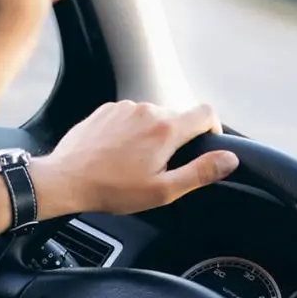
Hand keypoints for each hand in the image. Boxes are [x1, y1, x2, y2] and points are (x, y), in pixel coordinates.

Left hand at [31, 101, 239, 217]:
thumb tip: (229, 159)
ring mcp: (125, 107)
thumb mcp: (163, 190)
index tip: (205, 147)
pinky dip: (132, 132)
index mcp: (166, 129)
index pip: (206, 113)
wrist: (66, 179)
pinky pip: (130, 117)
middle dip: (177, 140)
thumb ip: (200, 172)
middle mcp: (148, 110)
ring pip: (153, 117)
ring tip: (136, 163)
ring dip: (153, 136)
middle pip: (178, 117)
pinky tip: (119, 154)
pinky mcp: (107, 110)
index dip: (213, 130)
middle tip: (161, 168)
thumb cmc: (113, 189)